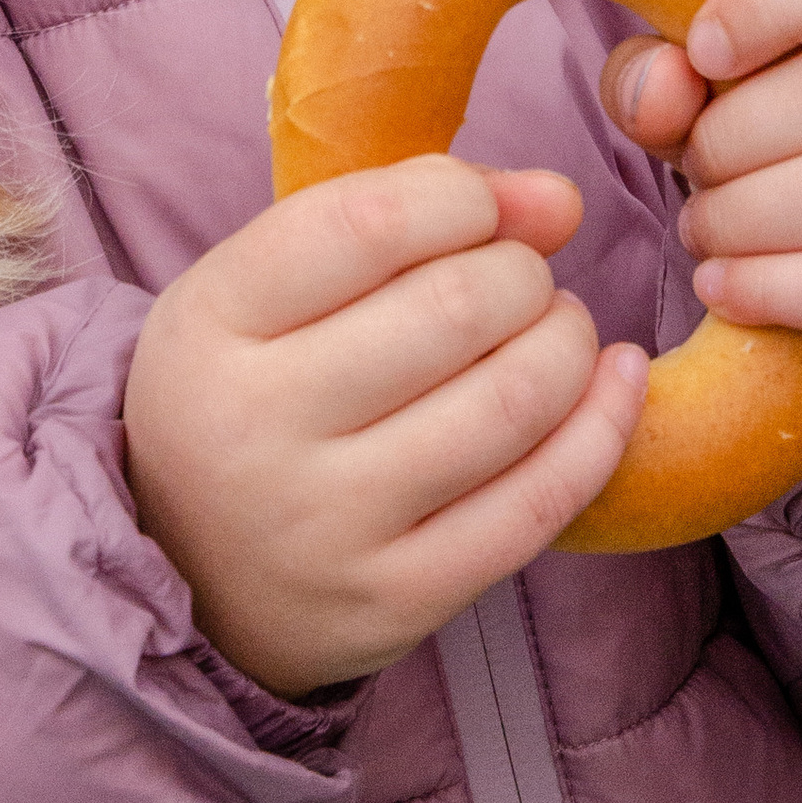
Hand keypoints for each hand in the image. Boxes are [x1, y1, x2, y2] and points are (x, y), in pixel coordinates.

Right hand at [123, 161, 650, 699]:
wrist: (185, 578)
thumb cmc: (247, 391)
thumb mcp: (268, 285)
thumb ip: (397, 211)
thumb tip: (556, 198)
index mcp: (210, 323)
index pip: (367, 224)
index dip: (461, 198)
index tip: (482, 211)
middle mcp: (255, 428)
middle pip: (455, 309)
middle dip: (522, 273)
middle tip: (520, 281)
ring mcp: (327, 527)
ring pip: (510, 405)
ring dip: (567, 342)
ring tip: (558, 329)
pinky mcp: (395, 603)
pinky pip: (538, 507)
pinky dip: (602, 428)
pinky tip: (615, 380)